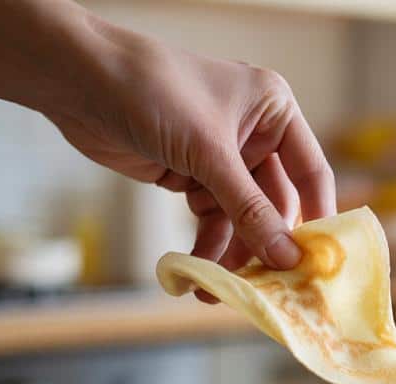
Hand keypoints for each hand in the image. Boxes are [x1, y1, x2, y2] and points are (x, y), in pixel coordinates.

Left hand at [46, 21, 335, 280]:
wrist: (77, 81)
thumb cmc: (153, 93)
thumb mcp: (210, 154)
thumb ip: (250, 209)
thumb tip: (288, 258)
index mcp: (274, 111)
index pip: (311, 173)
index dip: (317, 218)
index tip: (318, 263)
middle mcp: (254, 134)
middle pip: (275, 204)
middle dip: (266, 245)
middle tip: (265, 288)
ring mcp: (221, 158)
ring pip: (242, 218)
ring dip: (233, 254)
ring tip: (220, 290)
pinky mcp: (190, 176)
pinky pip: (211, 220)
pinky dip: (207, 247)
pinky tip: (198, 273)